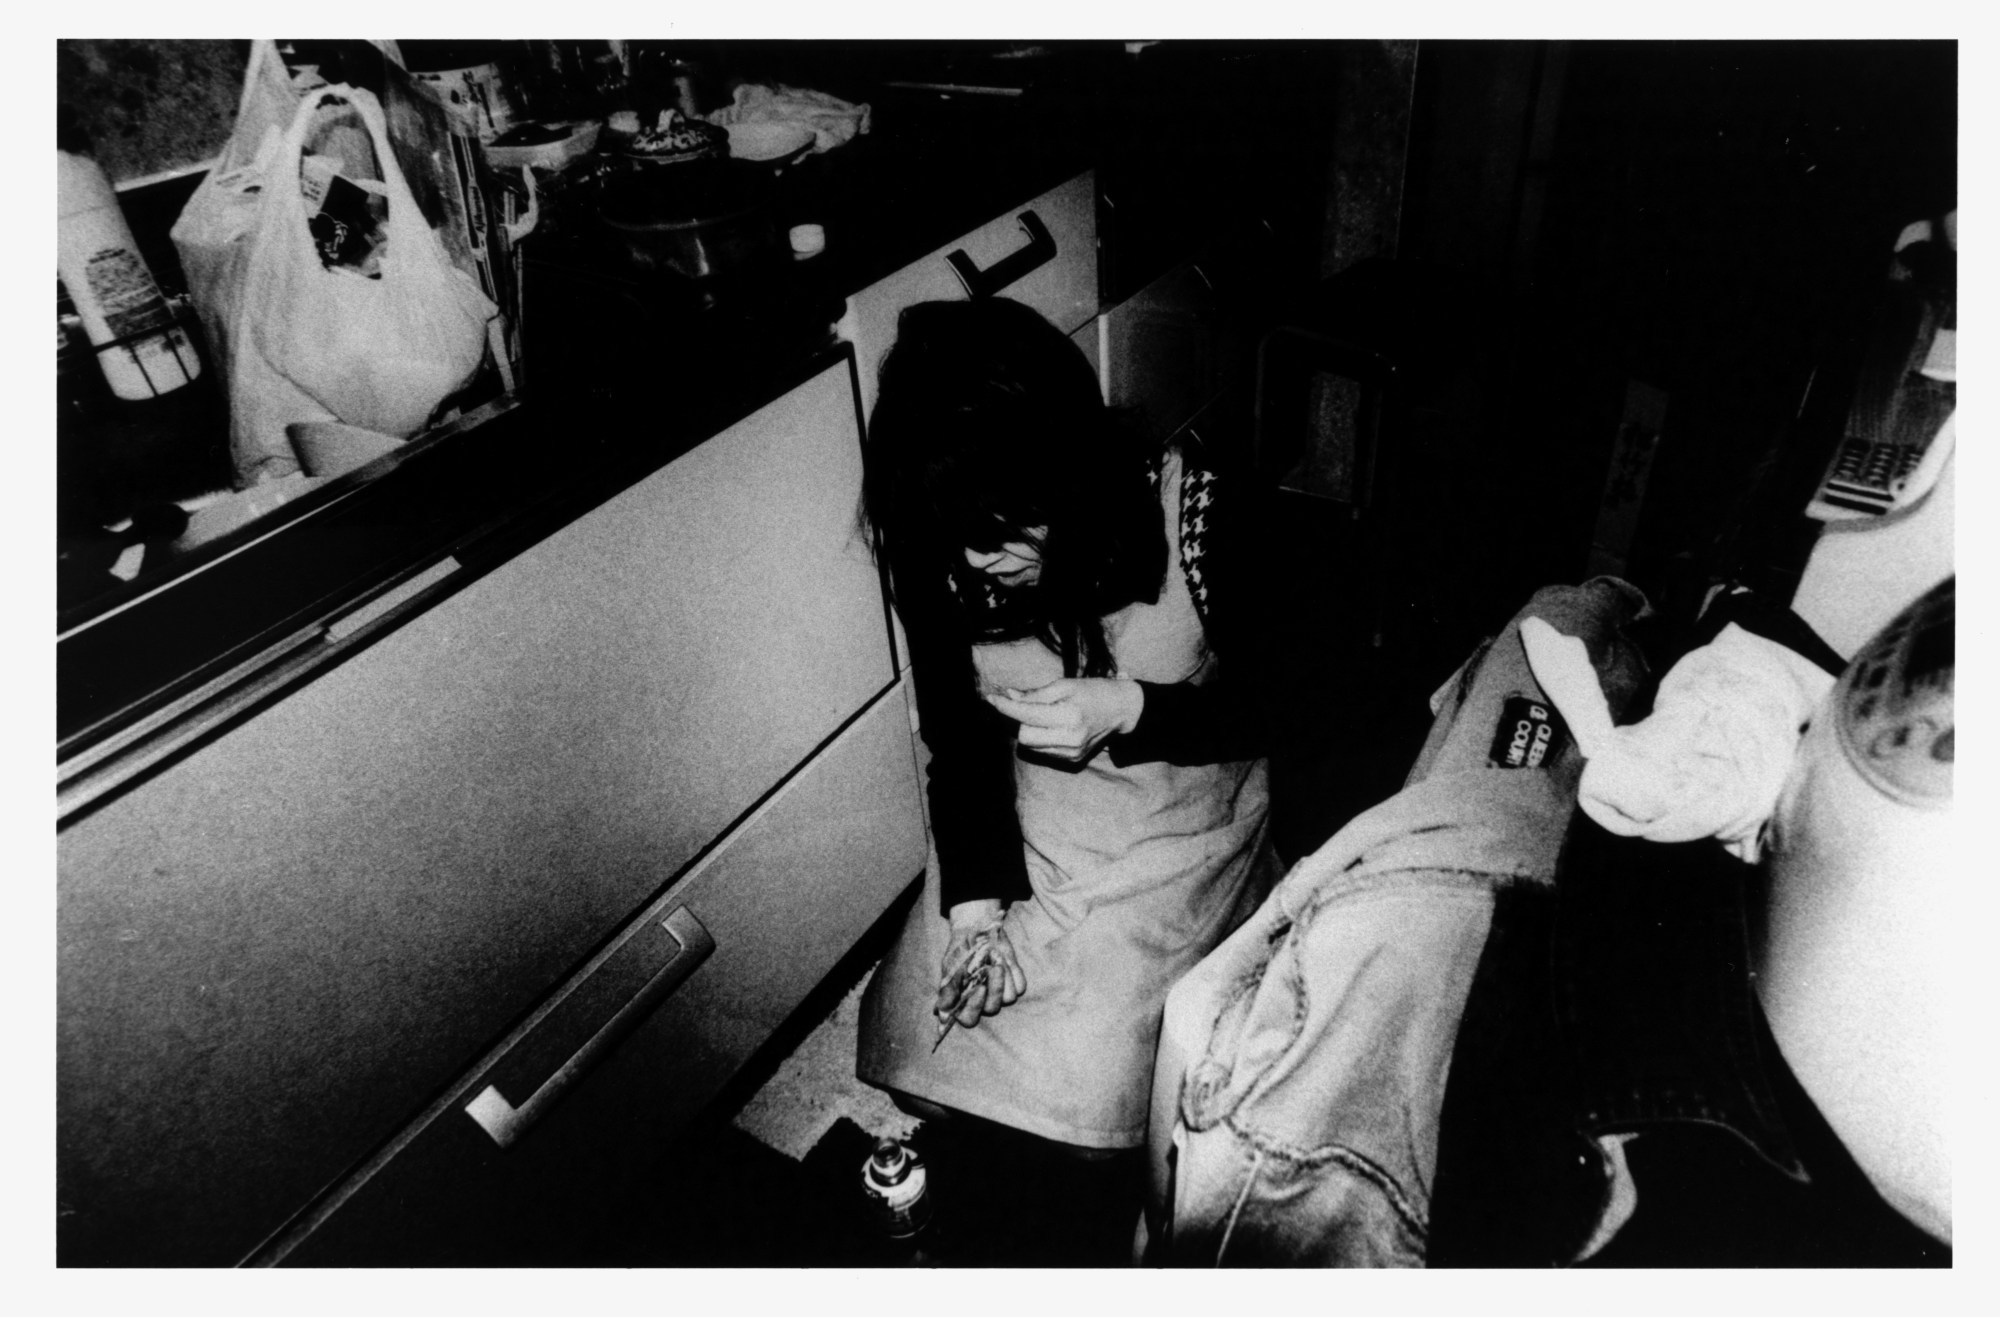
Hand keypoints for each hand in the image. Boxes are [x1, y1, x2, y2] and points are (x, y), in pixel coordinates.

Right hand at [935, 899, 1026, 1028]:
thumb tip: (941, 1012)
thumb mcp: (951, 966)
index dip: (975, 1007)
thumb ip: (948, 988)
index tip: (979, 988)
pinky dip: (1013, 972)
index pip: (969, 1018)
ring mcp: (999, 992)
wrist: (975, 928)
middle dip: (994, 989)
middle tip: (994, 968)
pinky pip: (1020, 987)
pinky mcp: (1014, 982)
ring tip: (996, 957)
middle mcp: (983, 1001)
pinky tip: (1004, 958)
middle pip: (992, 1009)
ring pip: (1009, 999)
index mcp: (964, 1002)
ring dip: (1003, 978)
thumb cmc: (960, 950)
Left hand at [984, 677, 1144, 764]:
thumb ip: (1035, 694)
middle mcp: (1071, 739)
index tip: (991, 698)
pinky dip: (1041, 738)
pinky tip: (1054, 727)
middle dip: (1020, 720)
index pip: (1026, 715)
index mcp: (1070, 716)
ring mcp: (1072, 753)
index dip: (1006, 707)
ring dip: (1030, 730)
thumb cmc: (1092, 691)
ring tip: (1045, 715)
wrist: (1121, 710)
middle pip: (1024, 735)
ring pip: (1031, 746)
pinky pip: (1043, 751)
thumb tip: (1008, 695)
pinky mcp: (1073, 760)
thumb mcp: (1064, 685)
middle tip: (1027, 706)